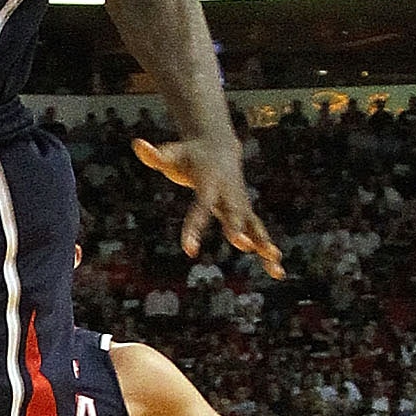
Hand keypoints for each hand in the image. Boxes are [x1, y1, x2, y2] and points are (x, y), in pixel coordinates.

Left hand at [134, 134, 284, 278]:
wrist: (220, 146)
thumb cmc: (190, 155)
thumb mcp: (173, 154)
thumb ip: (156, 155)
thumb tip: (137, 144)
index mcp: (210, 182)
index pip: (201, 206)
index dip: (195, 226)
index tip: (188, 249)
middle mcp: (229, 194)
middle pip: (234, 213)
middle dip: (238, 229)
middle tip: (241, 245)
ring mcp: (241, 204)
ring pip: (253, 225)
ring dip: (263, 242)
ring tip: (275, 260)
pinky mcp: (247, 212)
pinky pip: (259, 233)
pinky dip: (268, 250)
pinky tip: (278, 271)